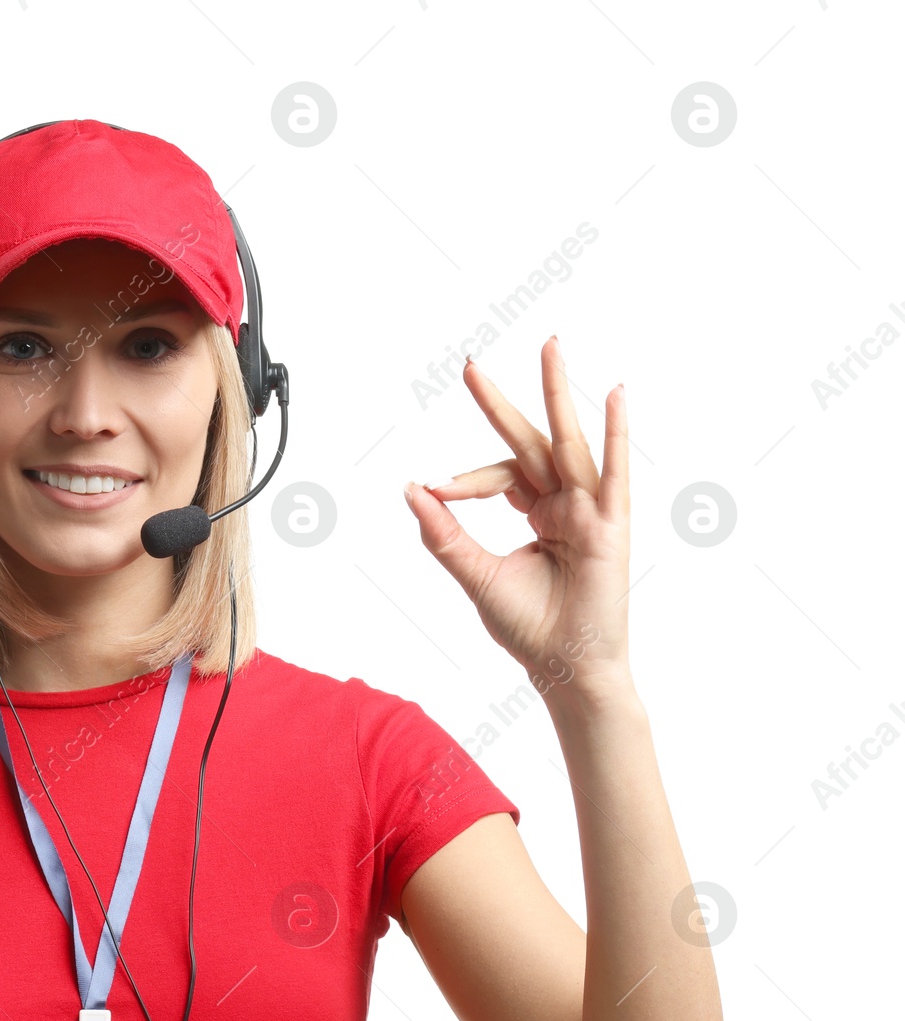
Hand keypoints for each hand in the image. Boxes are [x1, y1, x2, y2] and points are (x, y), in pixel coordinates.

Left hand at [403, 335, 633, 706]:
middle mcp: (565, 504)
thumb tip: (412, 489)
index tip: (437, 490)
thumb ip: (444, 533)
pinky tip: (614, 394)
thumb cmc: (528, 627)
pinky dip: (616, 434)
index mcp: (538, 513)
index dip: (465, 480)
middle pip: (530, 443)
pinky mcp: (611, 527)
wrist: (563, 667)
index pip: (499, 476)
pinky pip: (614, 473)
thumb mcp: (475, 573)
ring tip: (548, 347)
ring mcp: (590, 512)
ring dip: (557, 394)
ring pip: (568, 443)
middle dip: (501, 405)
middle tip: (470, 366)